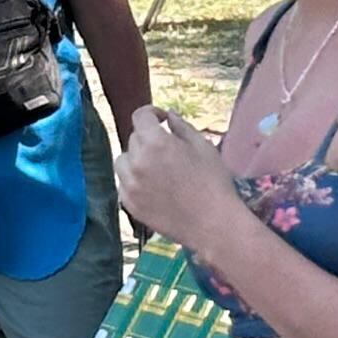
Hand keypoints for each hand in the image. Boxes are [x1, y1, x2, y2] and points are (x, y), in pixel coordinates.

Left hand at [119, 104, 244, 248]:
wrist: (212, 224)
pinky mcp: (129, 204)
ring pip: (123, 161)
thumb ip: (182, 127)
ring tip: (157, 169)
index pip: (140, 116)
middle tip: (169, 150)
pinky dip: (134, 180)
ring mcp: (130, 185)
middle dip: (149, 138)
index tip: (162, 120)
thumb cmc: (213, 183)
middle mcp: (137, 161)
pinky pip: (124, 183)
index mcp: (156, 143)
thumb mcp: (203, 147)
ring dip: (136, 159)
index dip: (152, 113)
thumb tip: (168, 116)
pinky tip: (154, 187)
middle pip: (134, 139)